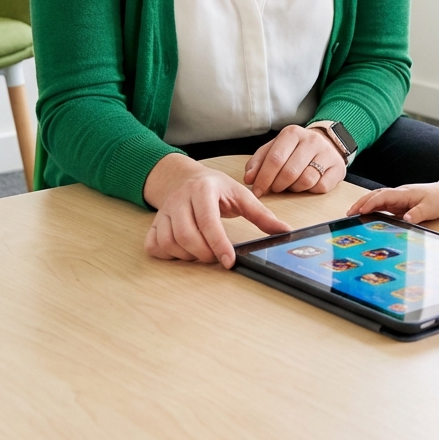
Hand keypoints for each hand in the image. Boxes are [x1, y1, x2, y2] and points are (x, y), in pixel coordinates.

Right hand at [143, 154, 289, 269]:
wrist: (186, 178)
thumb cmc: (216, 189)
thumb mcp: (241, 195)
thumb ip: (262, 214)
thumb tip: (285, 230)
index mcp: (204, 189)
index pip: (208, 221)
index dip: (218, 244)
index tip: (229, 261)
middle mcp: (180, 198)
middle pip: (186, 234)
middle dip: (204, 253)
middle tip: (217, 257)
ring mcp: (164, 210)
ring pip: (169, 242)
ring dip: (187, 256)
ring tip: (203, 252)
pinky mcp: (155, 222)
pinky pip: (153, 245)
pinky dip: (168, 255)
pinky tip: (183, 252)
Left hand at [243, 124, 345, 197]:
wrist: (325, 143)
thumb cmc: (294, 149)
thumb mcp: (274, 149)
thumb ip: (258, 161)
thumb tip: (249, 178)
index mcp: (292, 133)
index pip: (275, 159)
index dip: (263, 178)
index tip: (256, 191)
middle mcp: (311, 140)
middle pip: (289, 172)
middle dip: (277, 186)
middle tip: (274, 188)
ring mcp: (327, 154)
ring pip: (305, 181)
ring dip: (294, 188)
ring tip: (291, 184)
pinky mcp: (337, 168)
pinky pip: (320, 187)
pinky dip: (310, 191)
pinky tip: (306, 185)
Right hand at [346, 179, 438, 223]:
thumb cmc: (437, 199)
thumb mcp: (430, 208)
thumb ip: (417, 213)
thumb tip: (405, 219)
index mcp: (404, 193)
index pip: (383, 196)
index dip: (371, 202)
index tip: (361, 210)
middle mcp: (397, 194)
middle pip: (375, 195)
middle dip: (361, 202)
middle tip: (349, 213)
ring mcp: (397, 198)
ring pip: (376, 198)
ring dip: (364, 204)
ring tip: (351, 214)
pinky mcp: (397, 203)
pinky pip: (381, 204)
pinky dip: (371, 207)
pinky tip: (364, 215)